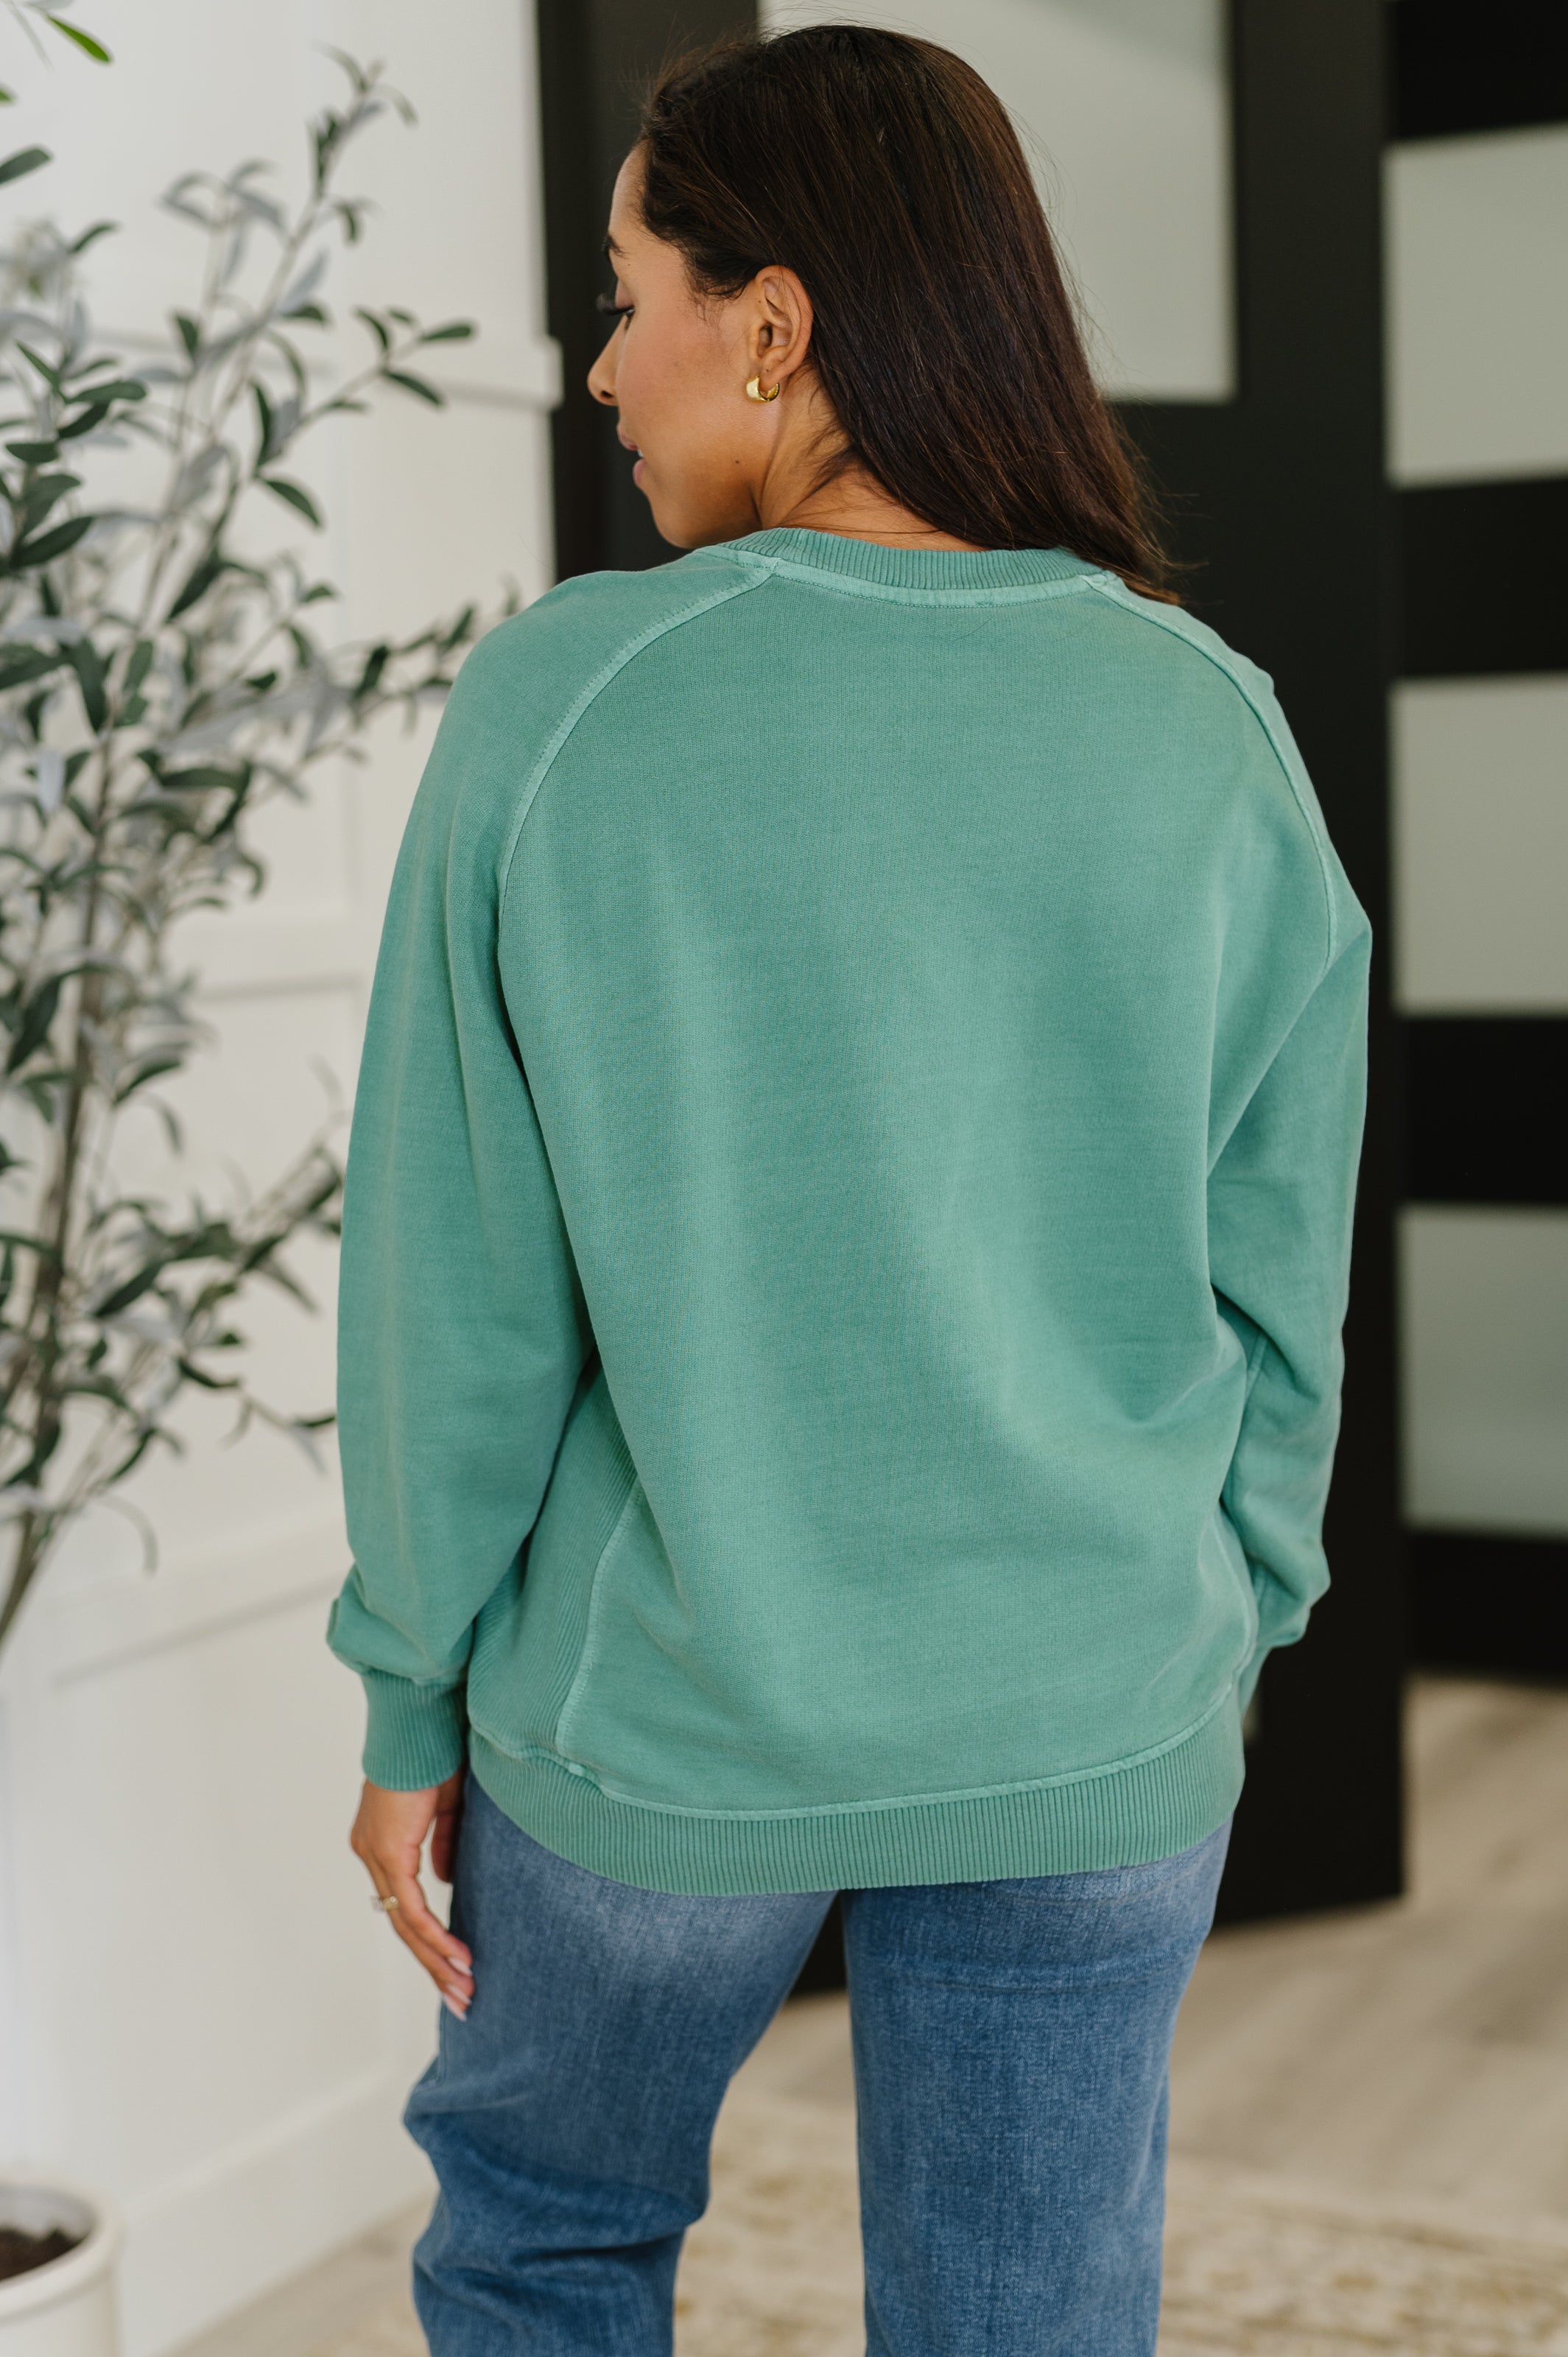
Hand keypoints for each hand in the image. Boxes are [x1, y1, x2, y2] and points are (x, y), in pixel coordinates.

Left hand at [351, 1772, 474, 2017]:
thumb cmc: (435, 1751)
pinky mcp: (389, 1853)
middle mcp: (371, 1854)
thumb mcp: (446, 1806)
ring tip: (464, 1989)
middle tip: (461, 1998)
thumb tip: (446, 1880)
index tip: (454, 1965)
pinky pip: (411, 1907)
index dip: (429, 1938)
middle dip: (433, 1965)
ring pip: (405, 1924)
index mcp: (381, 1842)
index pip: (403, 1903)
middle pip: (401, 1924)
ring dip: (437, 1960)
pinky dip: (436, 1935)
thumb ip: (444, 1844)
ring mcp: (376, 1855)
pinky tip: (457, 1957)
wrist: (420, 1723)